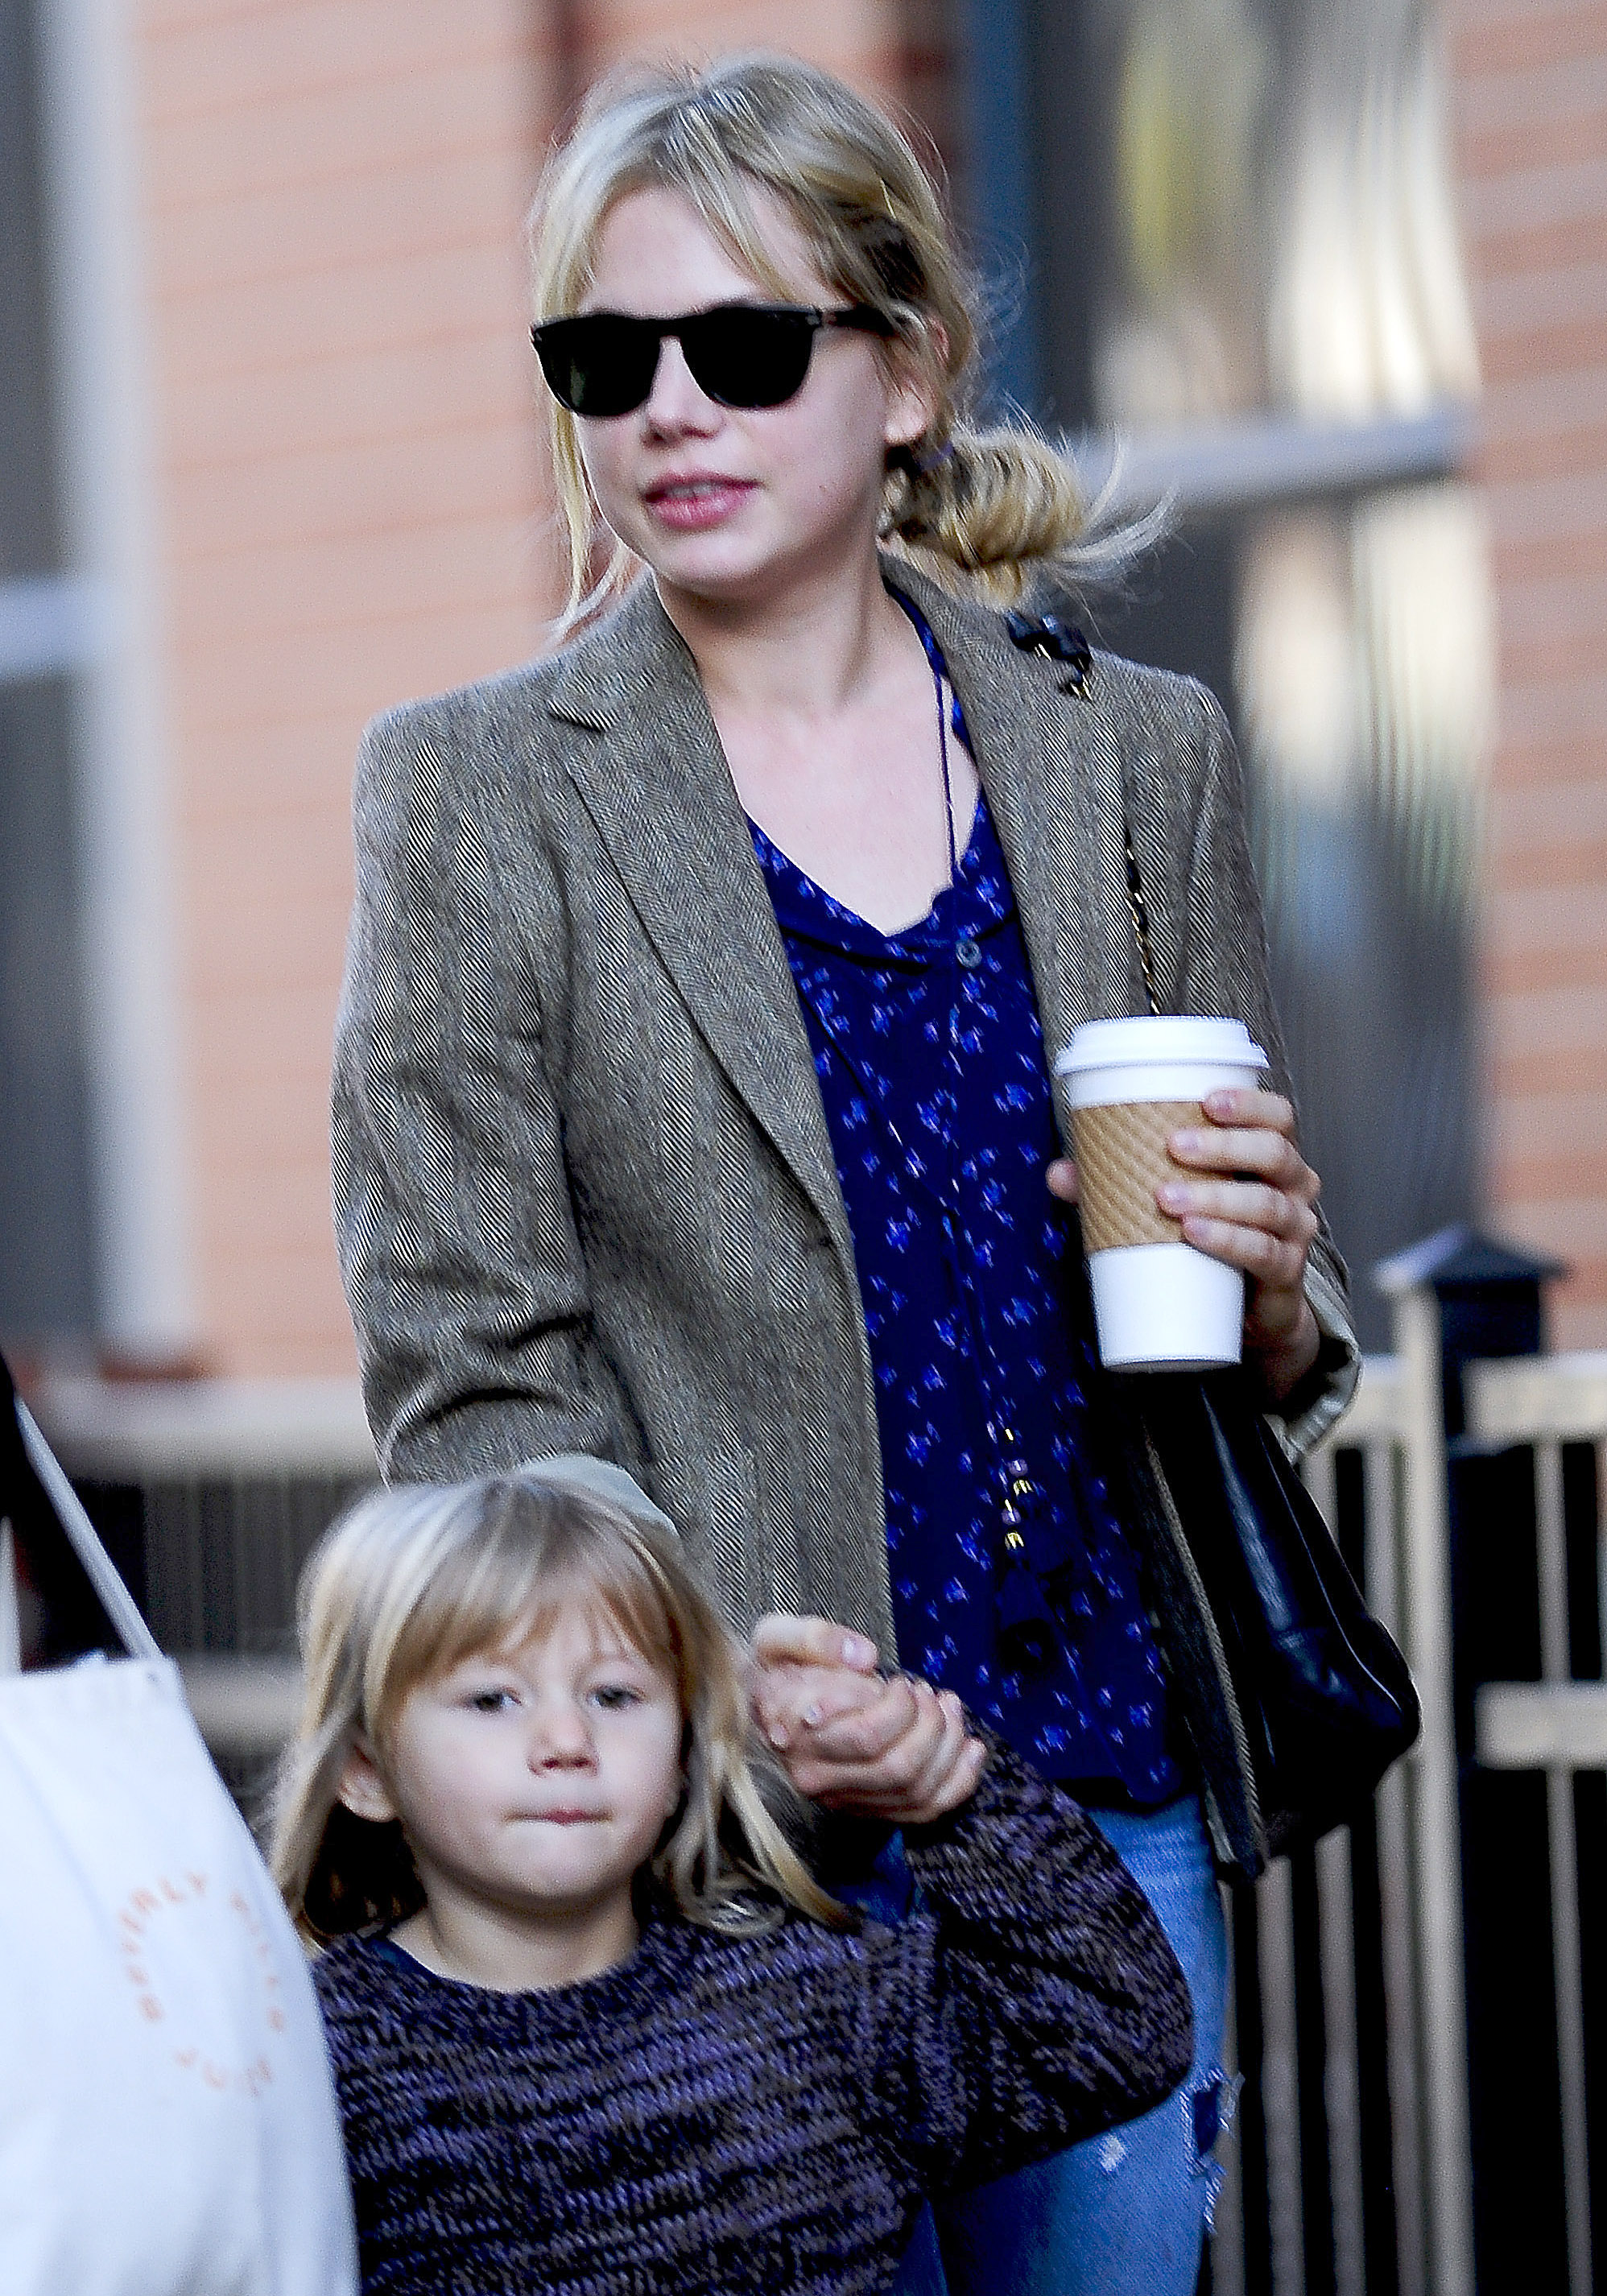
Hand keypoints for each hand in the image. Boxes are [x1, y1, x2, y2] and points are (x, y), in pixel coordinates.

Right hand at [749, 1613, 986, 1823]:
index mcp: (798, 1738)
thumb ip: (815, 1638)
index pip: (867, 1736)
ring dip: (949, 1747)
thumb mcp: (778, 1637)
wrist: (759, 1705)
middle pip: (898, 1768)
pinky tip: (971, 1749)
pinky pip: (922, 1811)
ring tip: (949, 1708)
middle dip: (932, 1725)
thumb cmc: (775, 1669)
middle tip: (930, 1692)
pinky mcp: (866, 1808)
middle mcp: (818, 1779)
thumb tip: (864, 1658)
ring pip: (915, 1792)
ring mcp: (843, 1800)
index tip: (901, 1680)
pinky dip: (958, 1783)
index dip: (900, 1707)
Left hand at [1048, 1085, 1321, 1403]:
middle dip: (1223, 1146)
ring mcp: (1295, 1230)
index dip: (1250, 1103)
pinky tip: (1194, 1234)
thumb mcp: (1169, 1202)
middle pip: (1274, 1153)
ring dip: (1216, 1198)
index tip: (1206, 1099)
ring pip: (1267, 1205)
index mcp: (1270, 1156)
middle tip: (1173, 1146)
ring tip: (1167, 1199)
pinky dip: (1229, 1241)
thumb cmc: (1210, 1236)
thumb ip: (1117, 1183)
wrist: (1247, 1308)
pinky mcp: (1286, 1273)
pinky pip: (1264, 1252)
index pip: (1277, 1117)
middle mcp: (1292, 1186)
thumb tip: (1059, 1173)